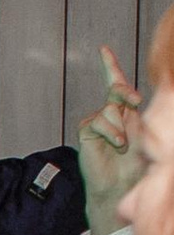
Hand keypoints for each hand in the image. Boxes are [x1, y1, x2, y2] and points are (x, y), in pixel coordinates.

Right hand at [77, 44, 145, 234]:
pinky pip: (98, 122)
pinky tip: (116, 144)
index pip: (116, 84)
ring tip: (124, 144)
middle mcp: (110, 113)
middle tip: (138, 101)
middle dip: (126, 92)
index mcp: (125, 110)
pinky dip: (111, 132)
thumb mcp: (147, 129)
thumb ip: (138, 112)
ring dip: (121, 126)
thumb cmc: (139, 160)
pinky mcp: (87, 132)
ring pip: (110, 108)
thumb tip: (135, 100)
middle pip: (116, 89)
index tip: (103, 50)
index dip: (109, 66)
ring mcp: (96, 122)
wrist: (122, 183)